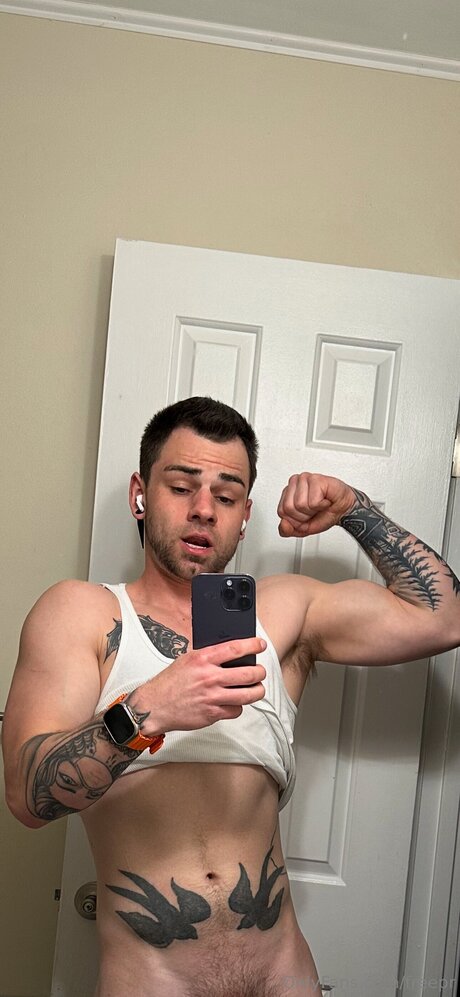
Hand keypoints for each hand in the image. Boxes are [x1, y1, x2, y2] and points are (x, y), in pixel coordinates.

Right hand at [130, 638, 266, 734]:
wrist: (154, 706)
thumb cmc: (169, 683)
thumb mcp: (187, 660)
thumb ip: (208, 657)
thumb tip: (230, 653)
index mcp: (203, 659)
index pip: (235, 649)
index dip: (253, 646)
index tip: (260, 645)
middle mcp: (209, 677)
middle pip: (248, 674)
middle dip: (260, 672)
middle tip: (260, 672)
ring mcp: (212, 697)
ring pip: (248, 695)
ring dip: (257, 691)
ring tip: (256, 688)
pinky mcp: (212, 714)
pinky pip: (236, 710)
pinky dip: (238, 707)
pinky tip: (234, 703)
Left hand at [277, 472, 355, 537]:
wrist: (344, 509)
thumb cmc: (325, 513)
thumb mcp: (303, 528)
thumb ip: (288, 530)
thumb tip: (283, 524)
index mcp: (287, 493)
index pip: (282, 512)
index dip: (296, 520)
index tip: (306, 515)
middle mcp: (294, 483)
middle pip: (289, 508)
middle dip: (304, 516)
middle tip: (314, 510)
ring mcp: (304, 479)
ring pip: (299, 504)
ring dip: (314, 510)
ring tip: (320, 504)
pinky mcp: (316, 479)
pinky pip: (312, 502)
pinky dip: (322, 505)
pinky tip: (325, 500)